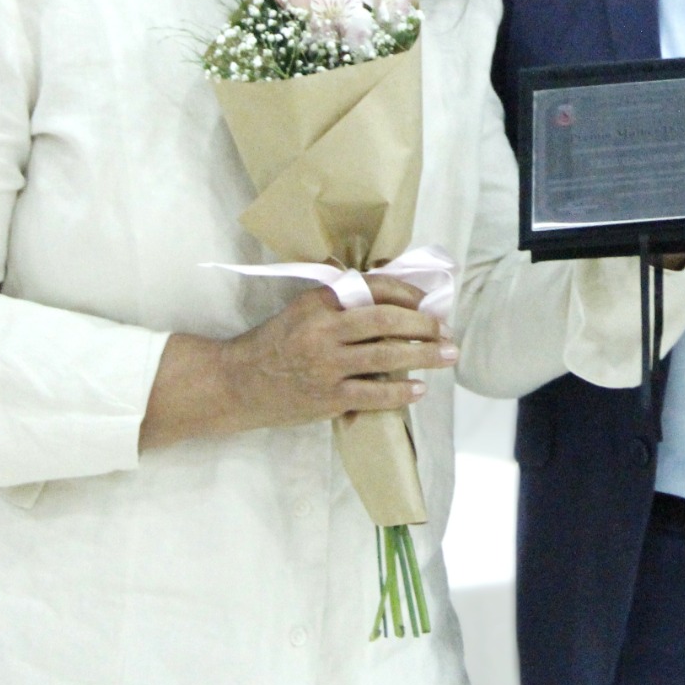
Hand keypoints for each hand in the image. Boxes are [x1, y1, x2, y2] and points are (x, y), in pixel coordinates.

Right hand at [141, 277, 456, 448]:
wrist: (237, 383)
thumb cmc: (275, 343)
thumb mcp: (303, 310)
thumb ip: (340, 303)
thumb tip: (392, 299)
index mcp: (319, 301)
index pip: (372, 288)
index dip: (406, 292)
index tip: (427, 299)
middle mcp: (324, 329)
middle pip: (385, 319)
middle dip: (423, 324)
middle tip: (447, 329)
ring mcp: (326, 365)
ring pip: (385, 355)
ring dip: (423, 355)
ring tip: (447, 355)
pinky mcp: (327, 397)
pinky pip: (372, 393)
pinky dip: (399, 391)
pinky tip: (419, 389)